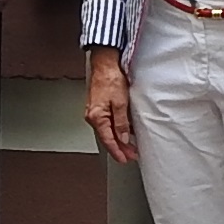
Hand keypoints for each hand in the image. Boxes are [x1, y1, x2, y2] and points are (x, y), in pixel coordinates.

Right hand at [84, 48, 137, 164]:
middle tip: (131, 156)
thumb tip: (123, 137)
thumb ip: (121, 123)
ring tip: (129, 147)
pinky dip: (115, 130)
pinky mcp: (98, 107)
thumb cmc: (110, 79)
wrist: (105, 64)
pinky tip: (123, 132)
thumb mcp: (120, 103)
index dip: (117, 151)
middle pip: (107, 137)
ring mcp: (95, 112)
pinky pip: (107, 123)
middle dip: (119, 148)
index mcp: (96, 117)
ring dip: (118, 140)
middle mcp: (92, 116)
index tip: (125, 159)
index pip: (108, 140)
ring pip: (107, 131)